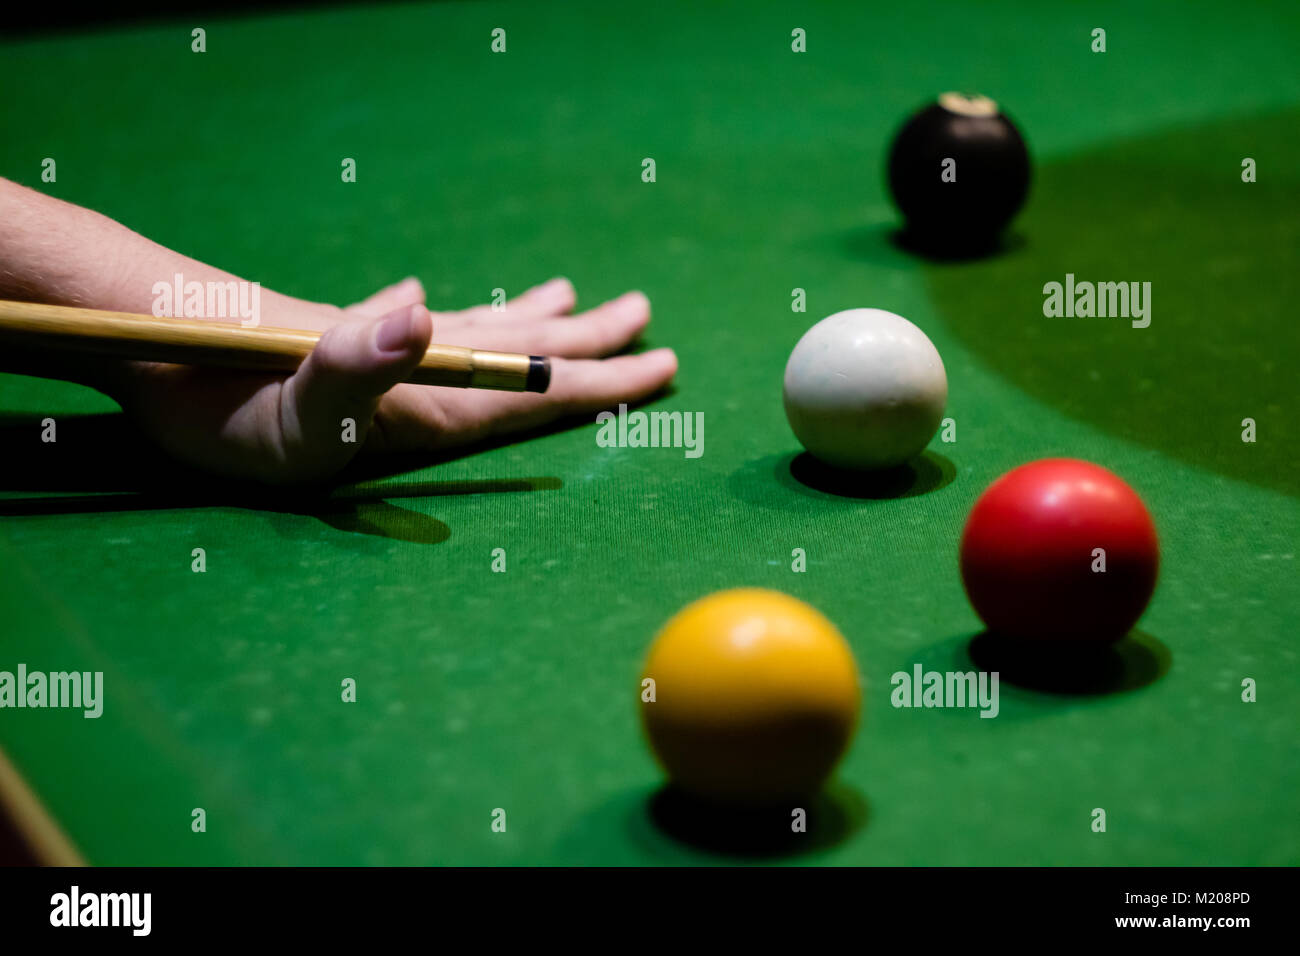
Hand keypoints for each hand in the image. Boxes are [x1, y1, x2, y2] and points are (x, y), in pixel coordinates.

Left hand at [110, 277, 676, 482]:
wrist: (146, 340)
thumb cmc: (212, 402)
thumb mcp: (283, 408)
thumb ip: (355, 365)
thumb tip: (427, 311)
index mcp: (421, 394)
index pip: (532, 387)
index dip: (598, 383)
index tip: (662, 368)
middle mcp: (416, 361)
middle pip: (522, 348)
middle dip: (589, 344)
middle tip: (650, 323)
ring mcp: (385, 343)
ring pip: (488, 330)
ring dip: (543, 320)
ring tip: (583, 300)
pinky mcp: (352, 337)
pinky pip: (442, 326)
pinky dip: (476, 317)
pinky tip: (459, 308)